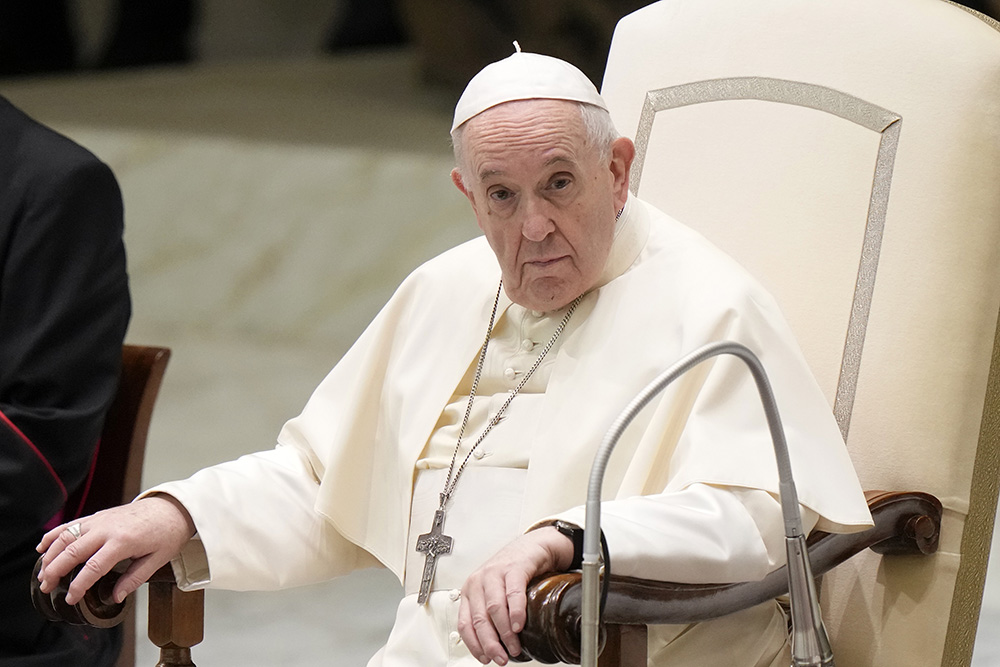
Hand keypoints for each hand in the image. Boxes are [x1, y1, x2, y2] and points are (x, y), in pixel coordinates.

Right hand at [36, 494, 195, 604]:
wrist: (173, 508)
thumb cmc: (167, 533)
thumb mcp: (157, 559)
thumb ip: (134, 579)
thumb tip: (115, 597)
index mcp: (123, 542)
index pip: (93, 567)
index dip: (78, 586)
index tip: (70, 599)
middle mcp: (108, 529)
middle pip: (72, 551)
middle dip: (55, 571)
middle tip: (47, 587)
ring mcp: (101, 520)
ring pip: (66, 536)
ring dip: (50, 555)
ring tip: (43, 574)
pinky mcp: (99, 516)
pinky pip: (72, 524)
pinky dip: (55, 535)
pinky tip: (43, 547)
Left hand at [458, 526, 573, 664]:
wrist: (531, 547)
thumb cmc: (512, 573)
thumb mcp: (494, 594)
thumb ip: (490, 616)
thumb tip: (494, 647)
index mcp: (470, 592)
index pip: (465, 624)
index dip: (474, 645)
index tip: (485, 659)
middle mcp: (478, 582)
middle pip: (479, 619)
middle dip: (490, 644)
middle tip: (501, 658)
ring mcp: (494, 573)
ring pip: (494, 609)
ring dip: (504, 632)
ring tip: (514, 645)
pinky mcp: (513, 568)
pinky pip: (512, 593)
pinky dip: (516, 612)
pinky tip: (518, 625)